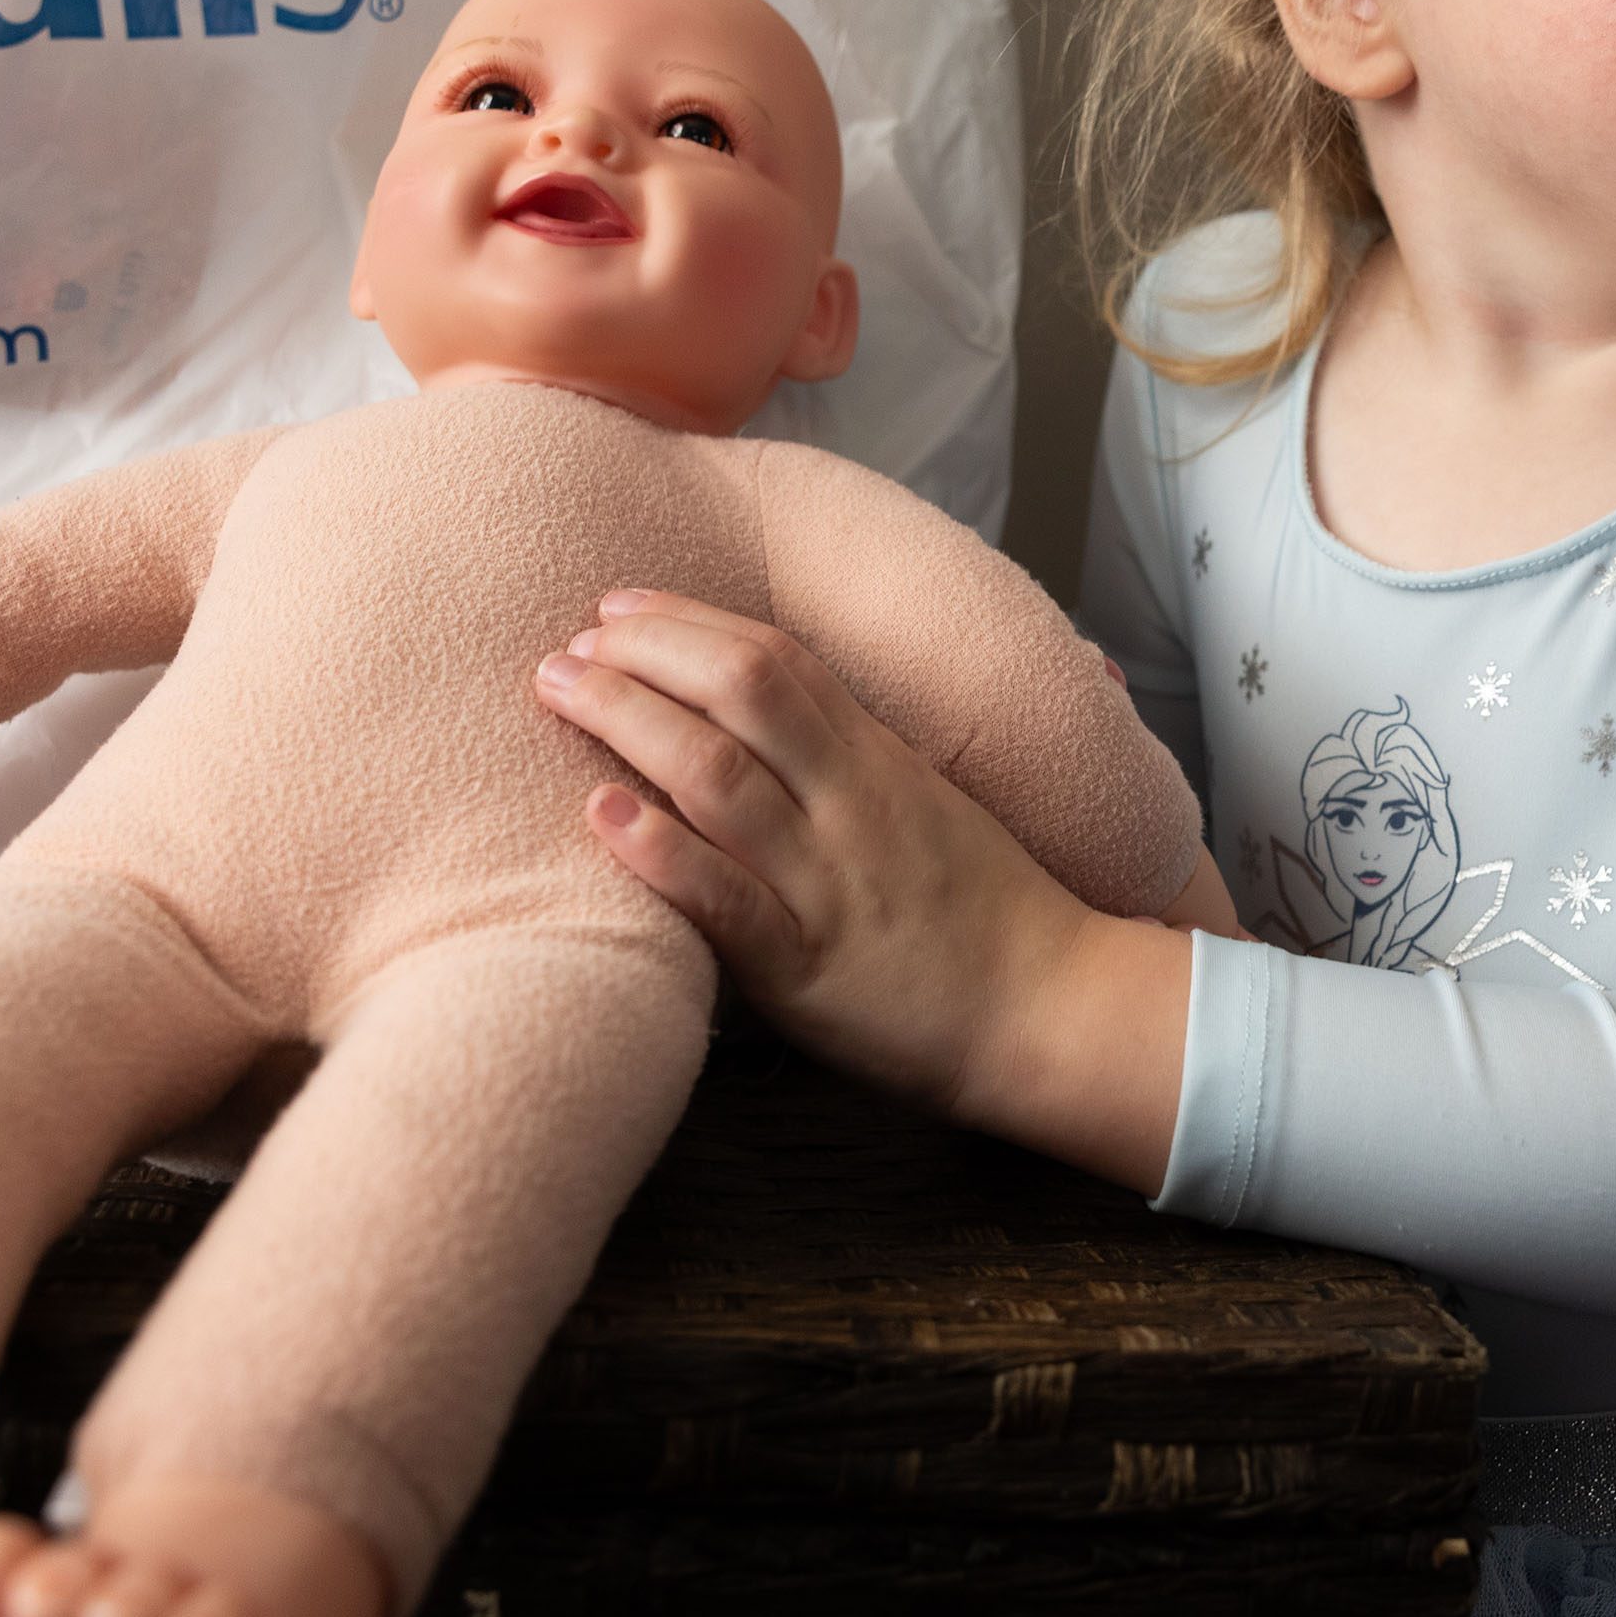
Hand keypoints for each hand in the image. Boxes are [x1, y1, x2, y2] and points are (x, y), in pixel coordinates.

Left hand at [532, 590, 1194, 1191]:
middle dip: (643, 655)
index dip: (687, 623)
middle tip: (568, 648)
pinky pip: (727, 899)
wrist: (1054, 1008)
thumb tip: (758, 714)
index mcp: (876, 760)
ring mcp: (828, 882)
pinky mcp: (806, 968)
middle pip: (740, 692)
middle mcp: (850, 804)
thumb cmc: (986, 911)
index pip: (776, 659)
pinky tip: (601, 816)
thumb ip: (846, 756)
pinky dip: (660, 851)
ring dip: (629, 722)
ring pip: (719, 777)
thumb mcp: (922, 803)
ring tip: (561, 692)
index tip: (617, 608)